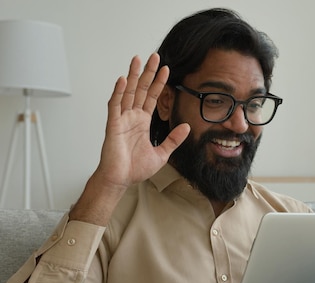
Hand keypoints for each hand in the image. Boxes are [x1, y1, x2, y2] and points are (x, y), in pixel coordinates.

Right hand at [69, 54, 189, 224]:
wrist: (121, 180)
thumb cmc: (135, 169)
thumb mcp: (162, 153)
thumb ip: (173, 140)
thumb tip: (187, 127)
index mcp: (142, 122)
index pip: (152, 97)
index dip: (158, 83)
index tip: (166, 69)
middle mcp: (132, 117)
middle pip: (140, 89)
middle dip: (147, 73)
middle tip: (153, 56)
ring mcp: (121, 119)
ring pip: (128, 92)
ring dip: (132, 76)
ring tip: (137, 59)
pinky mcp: (113, 125)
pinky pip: (115, 105)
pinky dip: (118, 92)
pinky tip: (122, 80)